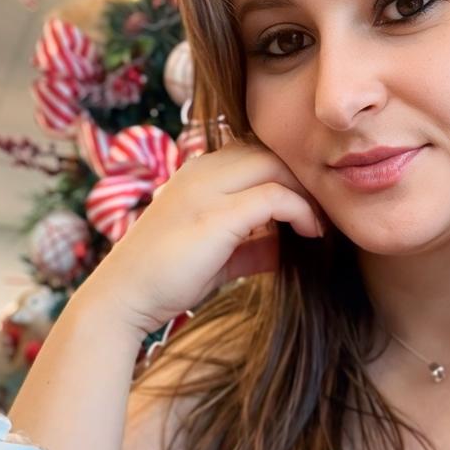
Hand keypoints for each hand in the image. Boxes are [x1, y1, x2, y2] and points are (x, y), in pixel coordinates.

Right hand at [83, 140, 322, 334]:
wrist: (123, 299)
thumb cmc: (167, 280)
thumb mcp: (218, 257)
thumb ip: (252, 246)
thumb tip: (288, 247)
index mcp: (198, 173)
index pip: (256, 152)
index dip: (290, 174)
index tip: (313, 206)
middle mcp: (200, 171)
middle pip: (271, 151)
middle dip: (304, 178)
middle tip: (326, 211)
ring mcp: (206, 189)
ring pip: (276, 165)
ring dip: (307, 192)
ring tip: (321, 223)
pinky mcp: (216, 215)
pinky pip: (275, 196)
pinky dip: (301, 211)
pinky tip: (311, 233)